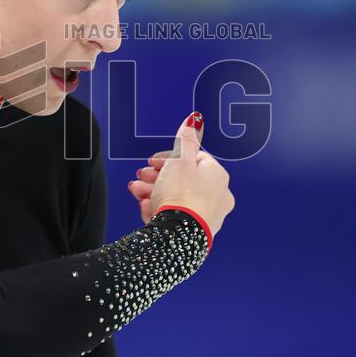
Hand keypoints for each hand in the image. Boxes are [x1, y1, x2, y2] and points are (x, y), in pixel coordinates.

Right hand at [126, 112, 233, 236]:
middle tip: (143, 175)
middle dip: (157, 176)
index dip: (170, 157)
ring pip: (176, 197)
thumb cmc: (181, 196)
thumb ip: (185, 138)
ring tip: (137, 191)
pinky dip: (159, 209)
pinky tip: (147, 208)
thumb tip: (195, 120)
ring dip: (153, 191)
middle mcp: (217, 196)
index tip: (154, 160)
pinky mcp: (194, 232)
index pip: (193, 159)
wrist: (176, 236)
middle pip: (182, 179)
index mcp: (217, 175)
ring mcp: (206, 215)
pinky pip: (174, 215)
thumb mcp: (179, 159)